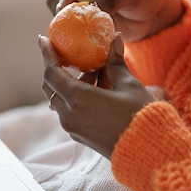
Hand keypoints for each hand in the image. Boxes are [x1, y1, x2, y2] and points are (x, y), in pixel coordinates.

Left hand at [39, 33, 154, 158]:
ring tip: (96, 73)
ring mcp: (72, 127)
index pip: (51, 73)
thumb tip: (116, 39)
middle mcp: (69, 114)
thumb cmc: (140, 115)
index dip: (47, 55)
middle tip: (70, 55)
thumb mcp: (128, 85)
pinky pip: (69, 111)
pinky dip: (76, 97)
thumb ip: (116, 62)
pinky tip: (98, 89)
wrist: (148, 151)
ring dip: (72, 84)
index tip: (43, 39)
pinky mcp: (79, 135)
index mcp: (77, 99)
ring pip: (61, 99)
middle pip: (52, 87)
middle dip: (59, 69)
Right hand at [47, 0, 183, 41]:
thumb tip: (87, 9)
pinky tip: (76, 42)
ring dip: (63, 24)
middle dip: (60, 12)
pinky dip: (70, 33)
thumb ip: (110, 0)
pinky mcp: (80, 17)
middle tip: (66, 27)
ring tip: (72, 36)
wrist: (153, 13)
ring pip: (58, 12)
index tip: (64, 10)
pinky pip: (68, 25)